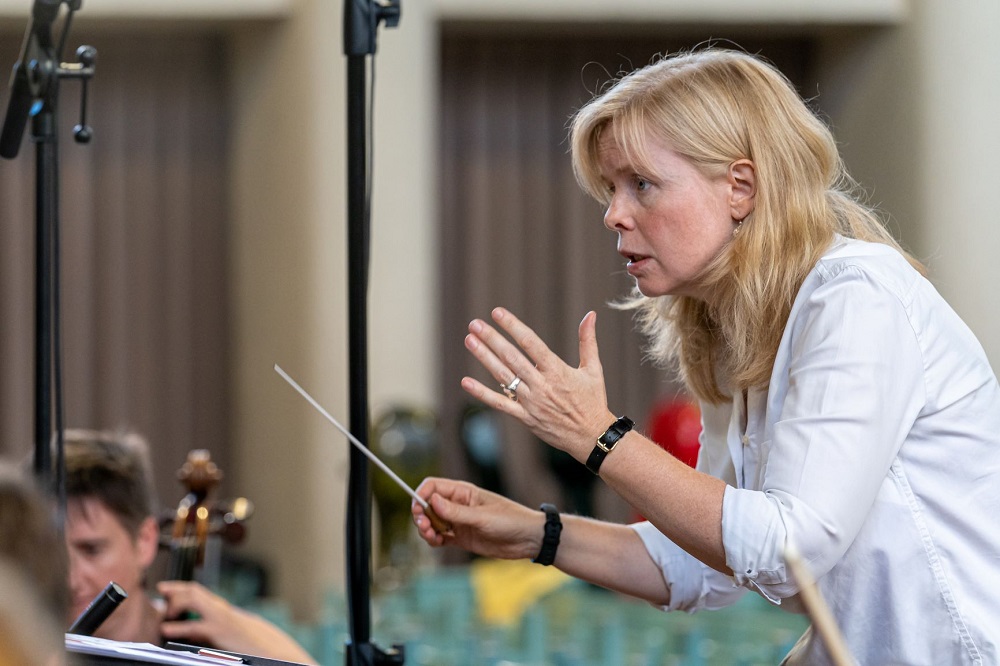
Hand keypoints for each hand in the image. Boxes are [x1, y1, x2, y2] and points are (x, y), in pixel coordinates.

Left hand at [157, 580, 315, 663]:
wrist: (270, 649)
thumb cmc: (248, 643)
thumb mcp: (228, 630)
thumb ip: (212, 625)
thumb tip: (190, 627)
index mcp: (221, 608)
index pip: (198, 590)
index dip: (179, 587)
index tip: (164, 588)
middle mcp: (221, 608)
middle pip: (194, 590)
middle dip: (174, 589)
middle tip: (159, 591)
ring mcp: (220, 618)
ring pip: (193, 599)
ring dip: (175, 603)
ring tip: (163, 613)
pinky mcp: (219, 631)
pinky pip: (194, 626)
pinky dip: (177, 627)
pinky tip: (166, 630)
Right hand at [412, 477, 544, 560]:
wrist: (529, 539)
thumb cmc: (510, 520)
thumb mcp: (482, 517)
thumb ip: (456, 512)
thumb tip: (432, 501)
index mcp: (463, 492)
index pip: (433, 486)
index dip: (421, 495)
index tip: (418, 509)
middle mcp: (458, 505)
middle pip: (428, 505)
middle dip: (421, 515)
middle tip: (425, 527)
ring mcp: (459, 522)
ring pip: (432, 522)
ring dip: (426, 529)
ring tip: (431, 537)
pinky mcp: (462, 538)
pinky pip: (440, 537)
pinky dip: (433, 540)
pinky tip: (437, 542)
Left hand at [462, 307, 614, 460]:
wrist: (591, 436)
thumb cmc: (593, 400)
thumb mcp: (594, 369)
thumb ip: (588, 341)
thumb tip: (590, 314)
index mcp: (557, 371)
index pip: (530, 343)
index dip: (513, 326)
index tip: (497, 313)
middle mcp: (542, 385)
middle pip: (512, 357)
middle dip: (492, 338)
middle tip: (475, 324)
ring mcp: (531, 402)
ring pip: (503, 376)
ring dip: (484, 357)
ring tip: (469, 340)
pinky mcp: (525, 417)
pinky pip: (500, 404)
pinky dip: (482, 393)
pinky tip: (466, 381)